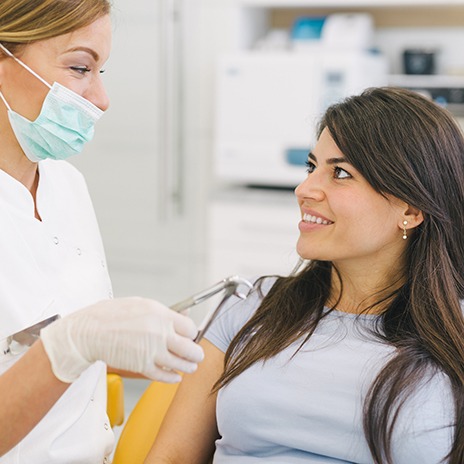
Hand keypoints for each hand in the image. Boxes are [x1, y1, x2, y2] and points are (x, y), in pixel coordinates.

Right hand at [40, 297, 203, 382]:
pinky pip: (163, 375)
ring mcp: (151, 351)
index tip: (191, 336)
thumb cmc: (112, 315)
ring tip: (190, 366)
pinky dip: (172, 377)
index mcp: (161, 315)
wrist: (88, 332)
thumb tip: (184, 316)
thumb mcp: (142, 304)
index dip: (192, 334)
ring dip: (188, 366)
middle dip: (196, 353)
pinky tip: (175, 376)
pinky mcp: (141, 366)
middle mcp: (159, 333)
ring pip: (180, 364)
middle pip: (190, 348)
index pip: (190, 328)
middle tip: (197, 354)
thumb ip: (165, 312)